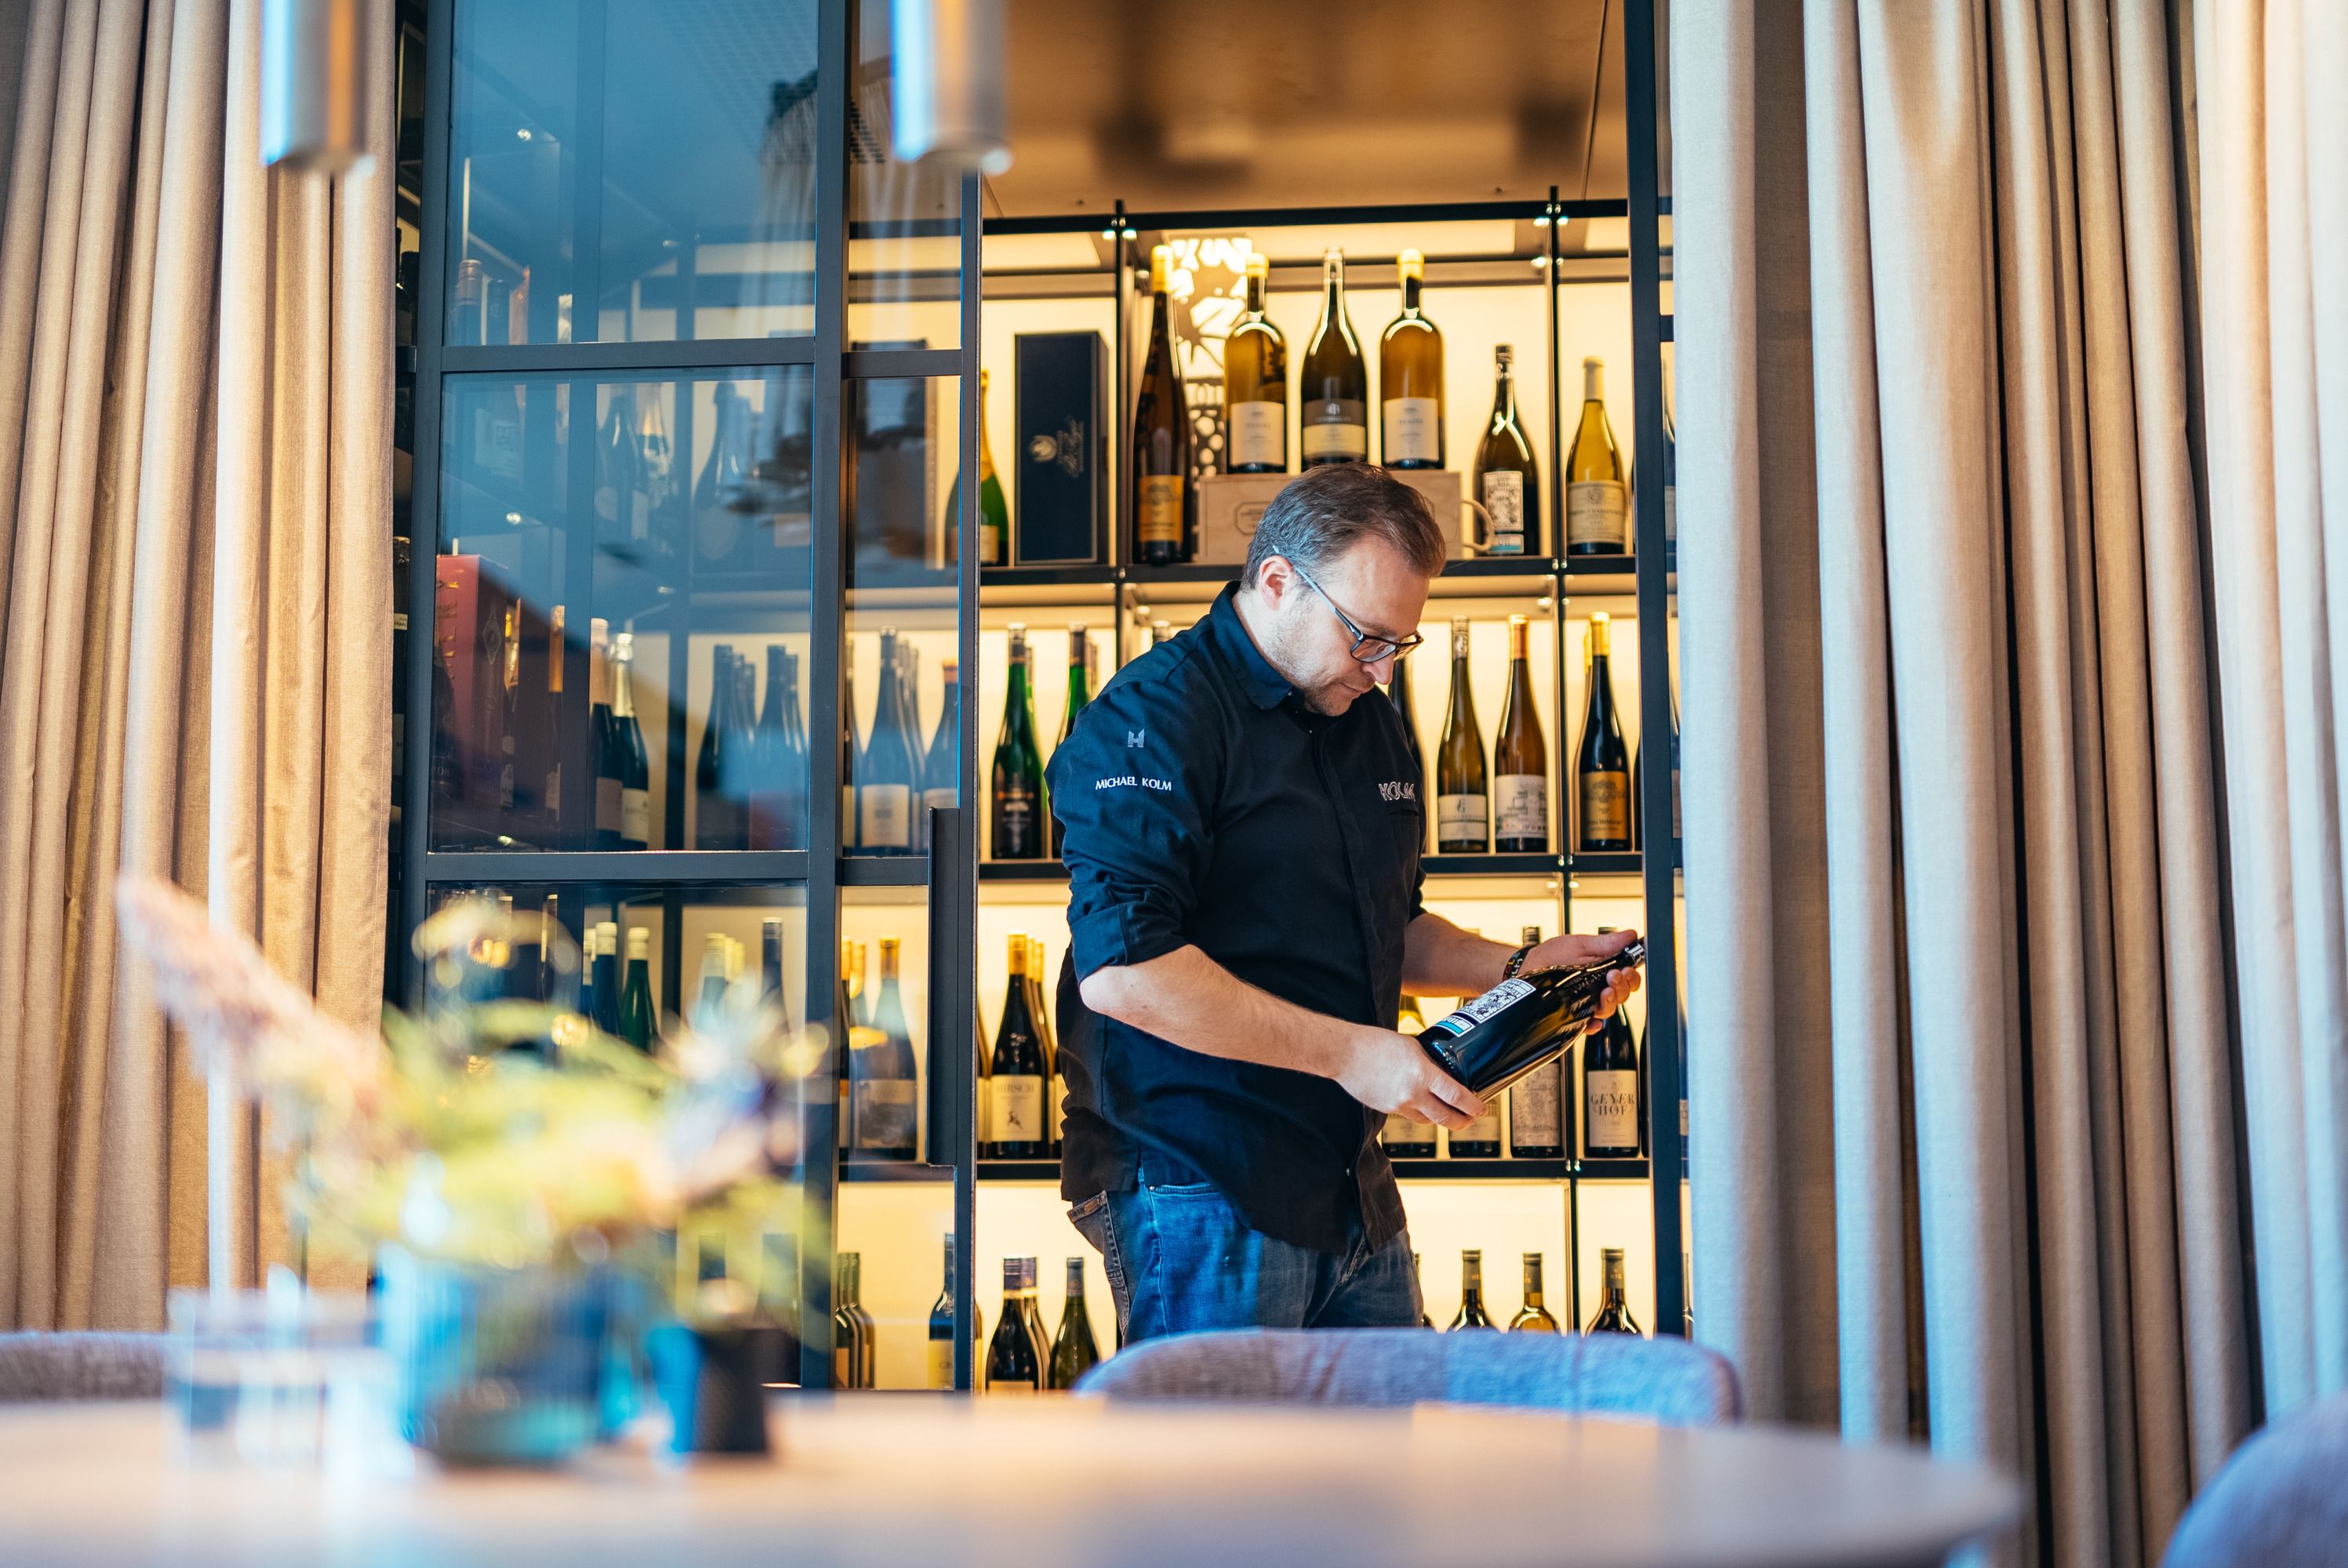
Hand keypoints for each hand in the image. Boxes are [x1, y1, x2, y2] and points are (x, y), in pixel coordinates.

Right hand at [1336, 1027, 1485, 1130]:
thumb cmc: (1375, 1043)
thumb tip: (1442, 1070)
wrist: (1345, 1053)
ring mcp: (1398, 1105)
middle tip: (1470, 1118)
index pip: (1457, 1097)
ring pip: (1427, 1119)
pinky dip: (1418, 1110)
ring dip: (1440, 1117)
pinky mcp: (1386, 1109)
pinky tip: (1419, 1101)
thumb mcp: (1412, 1047)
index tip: (1481, 1108)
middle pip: (1446, 1118)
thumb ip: (1429, 1062)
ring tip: (1447, 1112)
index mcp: (1422, 1074)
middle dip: (1462, 1121)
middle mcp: (1412, 1094)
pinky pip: (1408, 1114)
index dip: (1473, 1106)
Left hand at [1524, 928, 1643, 1031]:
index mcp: (1604, 969)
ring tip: (1604, 993)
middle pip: (1622, 995)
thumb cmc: (1551, 956)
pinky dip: (1592, 1024)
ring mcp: (1587, 1002)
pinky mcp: (1575, 1015)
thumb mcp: (1580, 945)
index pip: (1627, 977)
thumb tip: (1630, 935)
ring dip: (1610, 1003)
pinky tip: (1592, 1020)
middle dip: (1622, 987)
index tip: (1625, 970)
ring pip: (1608, 1009)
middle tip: (1613, 977)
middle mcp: (1598, 987)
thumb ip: (1606, 943)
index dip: (1630, 976)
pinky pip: (1587, 1024)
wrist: (1526, 967)